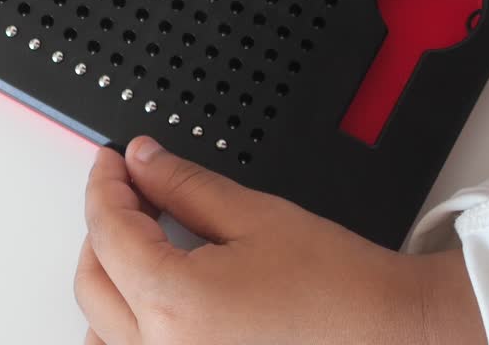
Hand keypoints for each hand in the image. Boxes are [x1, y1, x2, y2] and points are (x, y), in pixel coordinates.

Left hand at [76, 138, 486, 344]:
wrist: (397, 334)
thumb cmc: (340, 288)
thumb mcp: (253, 215)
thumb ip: (183, 184)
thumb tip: (142, 161)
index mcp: (173, 301)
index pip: (108, 231)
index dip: (105, 185)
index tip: (114, 162)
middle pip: (92, 279)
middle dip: (103, 227)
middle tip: (130, 192)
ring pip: (100, 328)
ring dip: (107, 282)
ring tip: (140, 245)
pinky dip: (124, 328)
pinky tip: (149, 302)